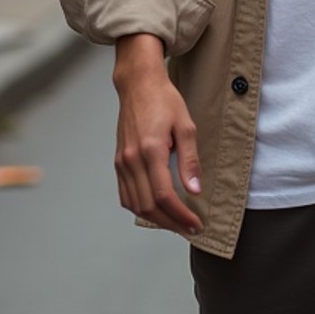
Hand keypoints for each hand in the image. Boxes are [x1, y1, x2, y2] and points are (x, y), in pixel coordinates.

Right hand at [112, 36, 202, 236]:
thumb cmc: (164, 101)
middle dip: (171, 223)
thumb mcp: (186, 126)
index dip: (181, 215)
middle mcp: (131, 159)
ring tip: (176, 222)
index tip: (196, 223)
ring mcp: (122, 162)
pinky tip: (156, 209)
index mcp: (150, 150)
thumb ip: (190, 160)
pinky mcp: (118, 162)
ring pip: (135, 204)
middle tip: (190, 228)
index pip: (164, 195)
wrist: (138, 85)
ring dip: (156, 219)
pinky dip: (140, 207)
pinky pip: (125, 195)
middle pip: (148, 206)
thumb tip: (195, 190)